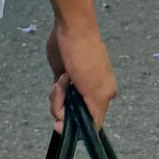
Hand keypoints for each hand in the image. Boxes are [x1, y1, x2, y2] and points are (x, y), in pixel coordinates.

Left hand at [45, 14, 115, 129]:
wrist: (71, 29)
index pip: (90, 122)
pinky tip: (59, 77)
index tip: (60, 124)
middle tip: (63, 89)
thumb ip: (95, 112)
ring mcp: (76, 86)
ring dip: (58, 96)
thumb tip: (95, 130)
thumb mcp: (94, 89)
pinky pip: (56, 95)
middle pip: (74, 115)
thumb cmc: (86, 56)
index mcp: (104, 96)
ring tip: (62, 78)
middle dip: (63, 106)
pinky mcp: (63, 78)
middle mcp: (91, 93)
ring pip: (63, 105)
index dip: (75, 127)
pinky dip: (55, 91)